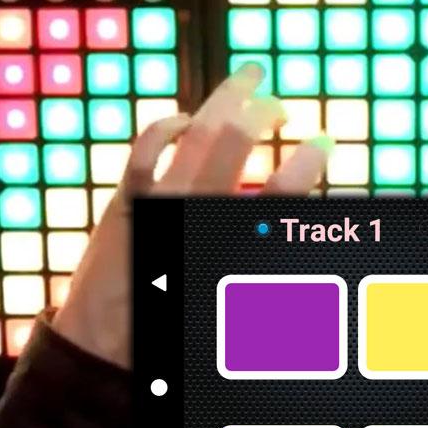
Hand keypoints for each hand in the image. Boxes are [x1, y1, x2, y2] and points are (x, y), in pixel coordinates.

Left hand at [50, 65, 331, 367]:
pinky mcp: (125, 199)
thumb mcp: (230, 307)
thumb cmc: (174, 334)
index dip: (307, 162)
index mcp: (222, 240)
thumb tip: (306, 230)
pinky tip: (187, 118)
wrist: (103, 350)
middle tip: (284, 106)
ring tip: (251, 77)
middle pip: (233, 139)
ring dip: (226, 97)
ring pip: (194, 129)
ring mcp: (154, 198)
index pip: (277, 191)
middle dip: (265, 111)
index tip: (324, 146)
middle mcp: (188, 210)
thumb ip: (268, 276)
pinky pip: (148, 146)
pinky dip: (169, 124)